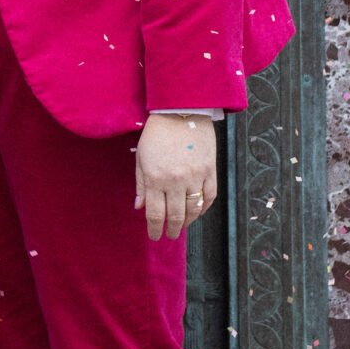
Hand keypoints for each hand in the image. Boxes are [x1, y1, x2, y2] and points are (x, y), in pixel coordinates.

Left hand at [135, 113, 217, 241]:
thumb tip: (140, 207)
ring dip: (188, 222)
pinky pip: (210, 196)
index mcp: (156, 178)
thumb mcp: (142, 158)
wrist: (181, 112)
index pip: (155, 213)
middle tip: (170, 235)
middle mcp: (176, 181)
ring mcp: (195, 176)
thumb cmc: (156, 133)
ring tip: (183, 226)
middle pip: (176, 215)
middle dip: (172, 229)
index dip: (154, 228)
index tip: (154, 236)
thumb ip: (141, 184)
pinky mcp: (210, 170)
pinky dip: (204, 208)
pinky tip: (198, 212)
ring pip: (194, 209)